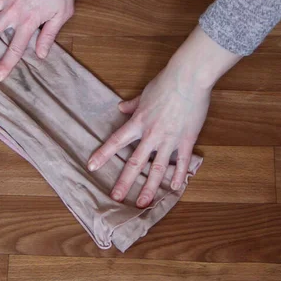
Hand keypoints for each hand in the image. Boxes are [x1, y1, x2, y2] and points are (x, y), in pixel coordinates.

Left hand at [88, 26, 242, 207]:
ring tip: (142, 203)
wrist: (188, 77)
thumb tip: (120, 108)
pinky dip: (178, 176)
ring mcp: (169, 139)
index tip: (91, 167)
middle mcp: (151, 134)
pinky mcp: (187, 139)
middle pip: (135, 162)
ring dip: (149, 188)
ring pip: (157, 168)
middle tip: (116, 197)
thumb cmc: (165, 82)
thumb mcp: (144, 93)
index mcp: (138, 122)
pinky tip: (174, 188)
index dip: (103, 155)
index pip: (116, 142)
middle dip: (124, 182)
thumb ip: (132, 105)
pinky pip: (181, 162)